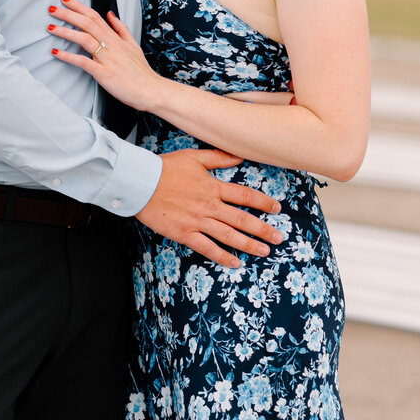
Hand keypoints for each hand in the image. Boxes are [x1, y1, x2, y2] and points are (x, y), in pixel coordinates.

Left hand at [48, 0, 160, 111]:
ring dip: (66, 32)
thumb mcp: (133, 45)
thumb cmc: (141, 72)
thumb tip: (110, 15)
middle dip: (68, 14)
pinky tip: (56, 52)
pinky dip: (68, 57)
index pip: (95, 17)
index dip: (80, 7)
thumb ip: (121, 29)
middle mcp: (111, 45)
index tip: (67, 1)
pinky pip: (83, 62)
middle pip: (88, 24)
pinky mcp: (104, 73)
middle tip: (52, 9)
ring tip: (51, 27)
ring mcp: (107, 59)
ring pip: (85, 39)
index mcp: (116, 39)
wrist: (150, 90)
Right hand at [137, 149, 283, 269]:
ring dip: (249, 244)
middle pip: (242, 219)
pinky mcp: (184, 233)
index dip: (263, 202)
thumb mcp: (194, 157)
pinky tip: (235, 263)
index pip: (244, 195)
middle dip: (263, 229)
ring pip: (229, 235)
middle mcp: (209, 205)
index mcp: (213, 187)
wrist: (140, 182)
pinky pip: (207, 248)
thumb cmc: (165, 168)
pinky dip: (222, 256)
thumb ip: (218, 157)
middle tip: (279, 238)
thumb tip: (240, 156)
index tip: (276, 209)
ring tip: (265, 252)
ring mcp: (197, 221)